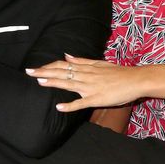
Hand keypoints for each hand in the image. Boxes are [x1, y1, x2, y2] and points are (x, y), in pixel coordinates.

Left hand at [26, 54, 140, 111]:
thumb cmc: (118, 73)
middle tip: (29, 72)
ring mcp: (91, 87)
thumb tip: (67, 55)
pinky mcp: (97, 99)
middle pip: (62, 72)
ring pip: (69, 84)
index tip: (35, 68)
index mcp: (86, 68)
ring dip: (53, 83)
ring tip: (39, 82)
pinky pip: (81, 103)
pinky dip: (70, 105)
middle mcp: (86, 75)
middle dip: (44, 72)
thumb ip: (82, 60)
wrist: (135, 80)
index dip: (48, 66)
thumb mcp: (99, 63)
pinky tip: (59, 107)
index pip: (63, 65)